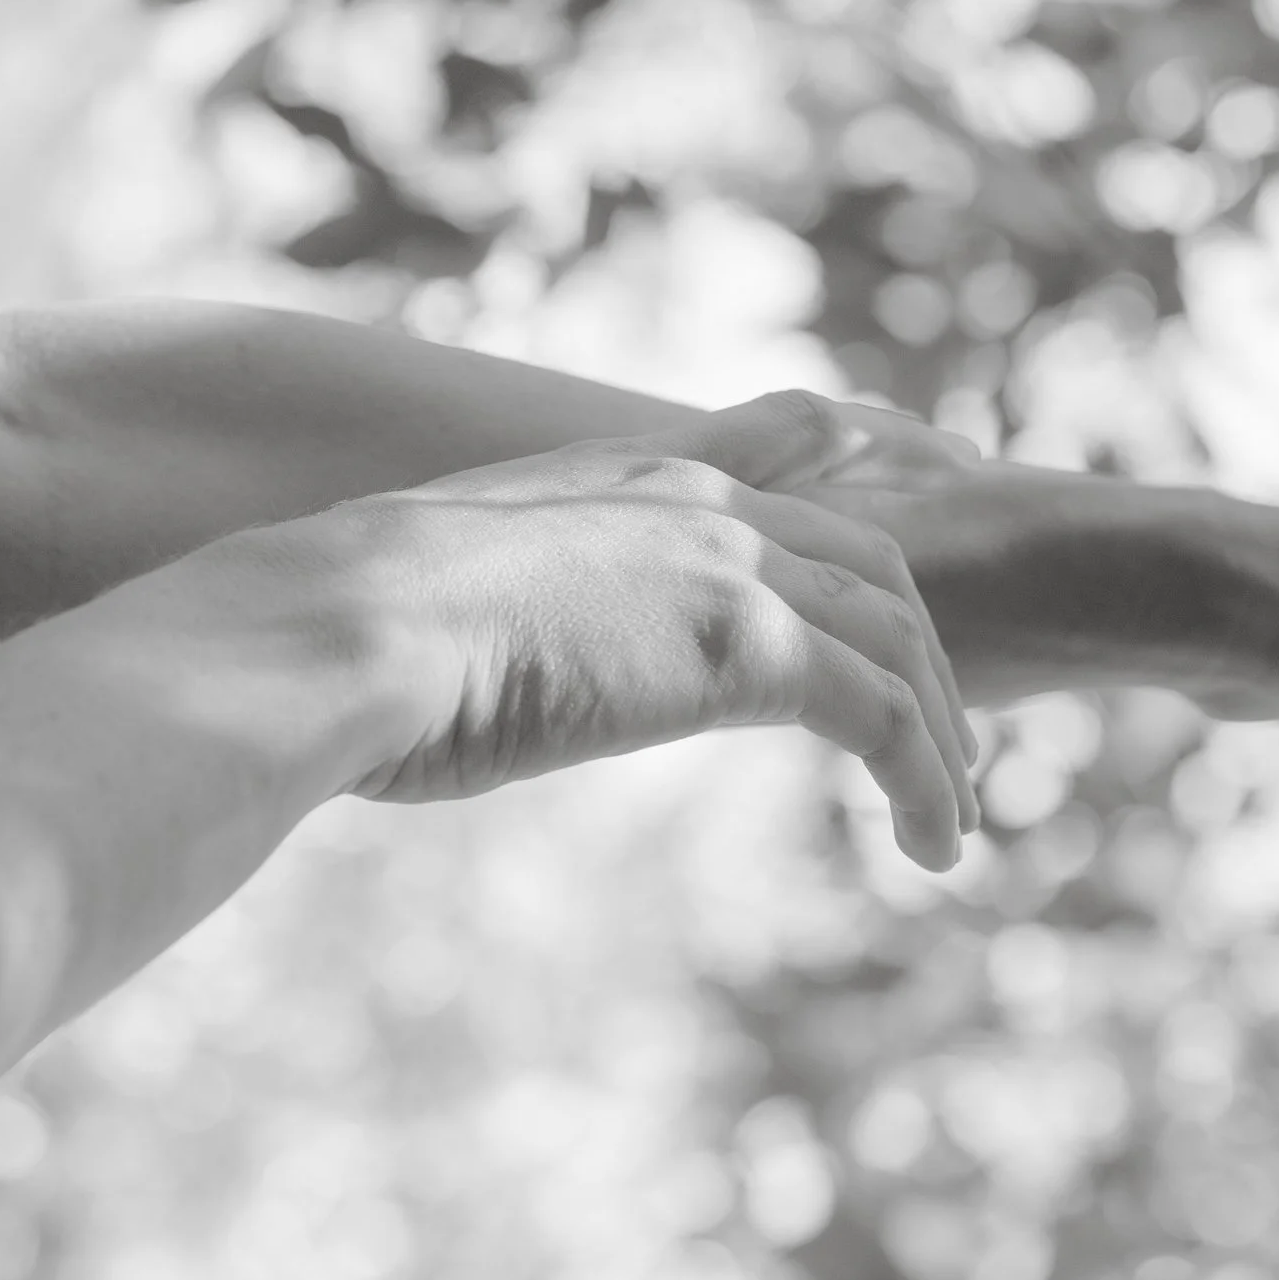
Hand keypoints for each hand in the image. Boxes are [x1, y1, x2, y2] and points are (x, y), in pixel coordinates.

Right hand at [320, 392, 979, 867]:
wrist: (326, 633)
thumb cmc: (332, 637)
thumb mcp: (432, 597)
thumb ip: (496, 606)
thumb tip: (459, 665)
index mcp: (620, 473)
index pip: (784, 430)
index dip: (875, 441)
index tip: (946, 452)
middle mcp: (692, 499)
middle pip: (869, 562)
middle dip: (924, 650)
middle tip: (952, 734)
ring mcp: (727, 564)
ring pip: (894, 642)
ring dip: (937, 737)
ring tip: (952, 822)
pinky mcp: (749, 647)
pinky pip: (881, 716)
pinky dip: (922, 783)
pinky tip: (932, 849)